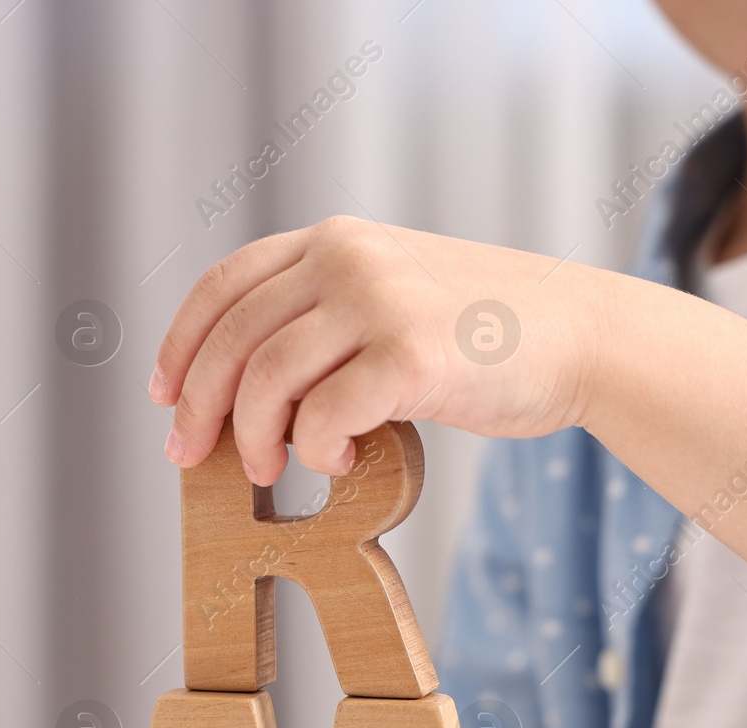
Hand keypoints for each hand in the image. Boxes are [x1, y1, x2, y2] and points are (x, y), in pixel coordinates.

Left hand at [149, 215, 606, 484]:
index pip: (224, 286)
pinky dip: (316, 452)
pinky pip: (324, 417)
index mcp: (337, 239)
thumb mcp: (395, 292)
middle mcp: (349, 258)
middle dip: (199, 408)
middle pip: (233, 338)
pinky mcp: (412, 357)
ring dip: (254, 438)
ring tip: (272, 468)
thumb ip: (327, 315)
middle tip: (191, 457)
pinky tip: (341, 460)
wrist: (583, 335)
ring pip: (267, 380)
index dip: (181, 345)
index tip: (163, 396)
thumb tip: (244, 391)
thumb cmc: (486, 332)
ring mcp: (380, 302)